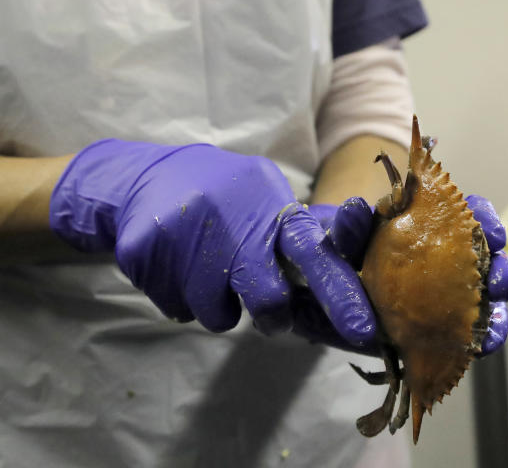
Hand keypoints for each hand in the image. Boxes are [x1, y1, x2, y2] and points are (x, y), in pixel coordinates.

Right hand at [49, 140, 376, 348]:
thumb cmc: (223, 195)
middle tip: (266, 309)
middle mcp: (229, 218)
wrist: (145, 176)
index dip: (338, 291)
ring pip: (217, 314)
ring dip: (218, 303)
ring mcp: (184, 236)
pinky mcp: (144, 254)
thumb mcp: (266, 196)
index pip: (313, 251)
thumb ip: (303, 234)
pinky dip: (181, 297)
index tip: (363, 331)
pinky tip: (177, 264)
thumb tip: (349, 275)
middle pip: (267, 299)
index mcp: (268, 205)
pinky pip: (178, 309)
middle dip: (272, 315)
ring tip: (207, 265)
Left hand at [301, 195, 507, 356]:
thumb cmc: (331, 261)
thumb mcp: (335, 242)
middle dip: (501, 269)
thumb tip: (356, 209)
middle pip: (487, 258)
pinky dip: (484, 336)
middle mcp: (442, 258)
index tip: (490, 230)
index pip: (463, 213)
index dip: (482, 217)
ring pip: (486, 298)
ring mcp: (443, 296)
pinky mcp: (436, 332)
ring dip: (496, 310)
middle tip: (499, 280)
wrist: (311, 300)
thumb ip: (347, 231)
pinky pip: (469, 334)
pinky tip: (483, 342)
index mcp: (422, 226)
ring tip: (493, 318)